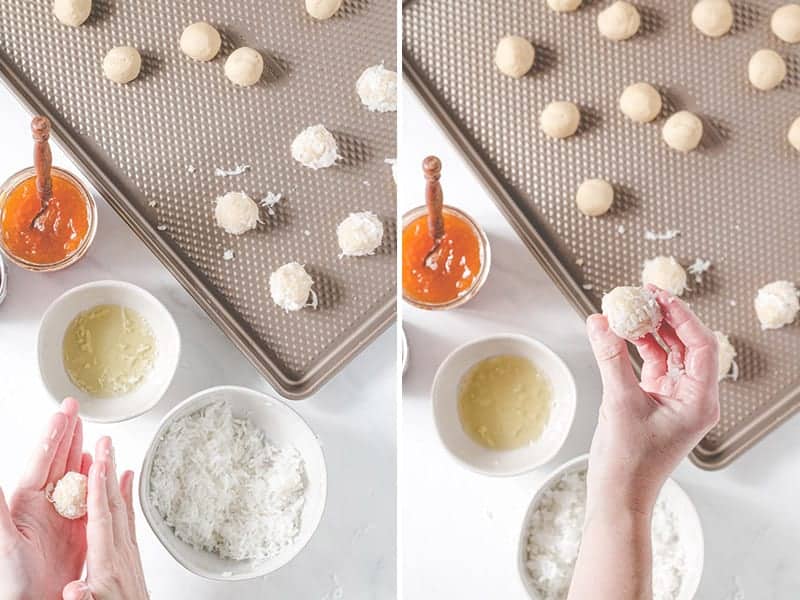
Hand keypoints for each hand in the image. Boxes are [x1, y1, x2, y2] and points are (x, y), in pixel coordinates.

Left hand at [0, 398, 89, 599]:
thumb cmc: (13, 581)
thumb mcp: (3, 539)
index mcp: (25, 502)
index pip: (42, 459)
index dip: (53, 434)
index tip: (63, 413)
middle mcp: (43, 506)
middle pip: (58, 461)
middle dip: (67, 433)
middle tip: (74, 408)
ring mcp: (61, 517)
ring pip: (75, 476)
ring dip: (83, 453)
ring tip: (91, 433)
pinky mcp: (78, 532)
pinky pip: (91, 499)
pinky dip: (98, 481)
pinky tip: (102, 469)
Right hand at [62, 437, 147, 599]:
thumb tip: (74, 590)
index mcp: (107, 565)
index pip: (101, 520)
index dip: (99, 492)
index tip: (98, 465)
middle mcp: (121, 553)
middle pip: (114, 504)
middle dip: (108, 471)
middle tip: (104, 442)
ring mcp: (128, 551)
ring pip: (122, 506)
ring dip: (116, 476)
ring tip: (110, 450)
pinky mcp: (130, 552)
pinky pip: (128, 516)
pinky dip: (127, 493)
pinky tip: (127, 477)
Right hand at [585, 287, 719, 514]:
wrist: (617, 497)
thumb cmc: (627, 463)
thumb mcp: (618, 403)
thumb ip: (610, 357)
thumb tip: (599, 322)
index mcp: (699, 400)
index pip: (701, 345)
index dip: (681, 316)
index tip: (658, 295)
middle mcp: (692, 398)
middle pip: (687, 346)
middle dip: (664, 319)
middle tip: (641, 296)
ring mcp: (674, 400)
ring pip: (668, 354)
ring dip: (649, 332)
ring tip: (628, 311)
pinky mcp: (655, 403)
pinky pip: (651, 366)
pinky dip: (637, 349)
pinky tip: (619, 335)